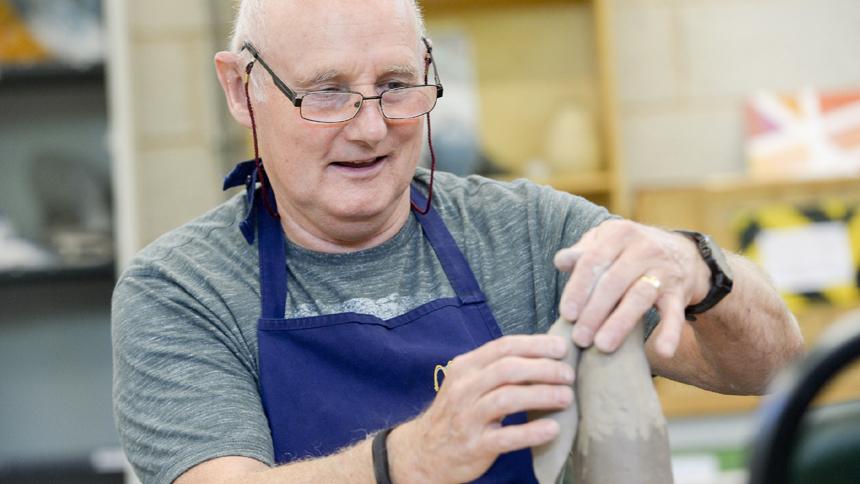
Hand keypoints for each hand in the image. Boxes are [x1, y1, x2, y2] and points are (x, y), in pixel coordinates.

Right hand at [388, 335, 574, 483]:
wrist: (424, 452)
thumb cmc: (457, 413)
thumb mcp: (468, 383)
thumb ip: (496, 368)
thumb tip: (542, 354)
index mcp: (465, 368)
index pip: (503, 347)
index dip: (535, 345)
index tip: (561, 348)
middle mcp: (464, 389)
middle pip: (508, 369)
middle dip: (543, 369)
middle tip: (568, 374)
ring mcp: (467, 418)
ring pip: (507, 399)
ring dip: (541, 395)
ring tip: (566, 397)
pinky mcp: (474, 446)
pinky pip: (506, 437)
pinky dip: (531, 432)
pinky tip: (552, 429)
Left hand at [554, 220, 709, 357]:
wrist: (681, 253)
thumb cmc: (628, 251)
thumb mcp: (606, 243)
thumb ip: (582, 253)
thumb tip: (560, 261)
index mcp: (619, 234)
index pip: (593, 261)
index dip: (578, 289)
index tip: (566, 314)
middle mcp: (643, 248)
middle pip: (613, 282)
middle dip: (594, 312)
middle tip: (579, 338)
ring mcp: (664, 270)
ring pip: (639, 297)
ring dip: (620, 323)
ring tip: (602, 346)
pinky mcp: (679, 292)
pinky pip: (674, 313)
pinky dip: (670, 332)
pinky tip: (663, 351)